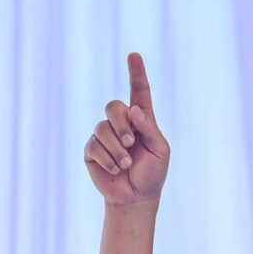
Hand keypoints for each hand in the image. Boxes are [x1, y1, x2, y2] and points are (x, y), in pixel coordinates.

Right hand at [84, 53, 170, 206]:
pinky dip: (107, 159)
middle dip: (122, 125)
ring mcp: (104, 136)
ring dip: (117, 148)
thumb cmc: (152, 174)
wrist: (136, 198)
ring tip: (126, 163)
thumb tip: (134, 110)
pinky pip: (94, 145)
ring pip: (102, 127)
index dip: (137, 73)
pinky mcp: (92, 151)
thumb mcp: (160, 152)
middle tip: (131, 143)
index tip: (134, 55)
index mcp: (142, 120)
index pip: (139, 92)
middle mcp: (121, 124)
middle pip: (113, 106)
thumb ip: (150, 129)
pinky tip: (115, 169)